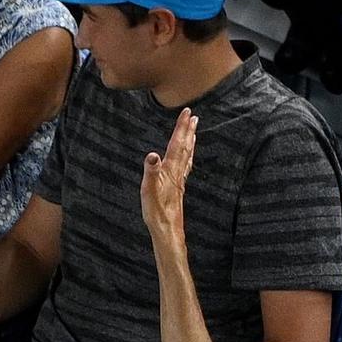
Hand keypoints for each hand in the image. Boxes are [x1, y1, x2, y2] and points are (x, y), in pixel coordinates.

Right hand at [141, 108, 196, 247]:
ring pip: (187, 156)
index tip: (186, 112)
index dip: (181, 128)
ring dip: (190, 142)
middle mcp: (177, 172)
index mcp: (170, 170)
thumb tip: (152, 155)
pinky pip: (185, 167)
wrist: (167, 228)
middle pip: (184, 147)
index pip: (176, 144)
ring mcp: (179, 180)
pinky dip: (187, 157)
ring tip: (193, 131)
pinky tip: (187, 158)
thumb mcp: (149, 191)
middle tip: (193, 116)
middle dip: (188, 130)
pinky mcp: (178, 187)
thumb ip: (151, 172)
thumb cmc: (156, 211)